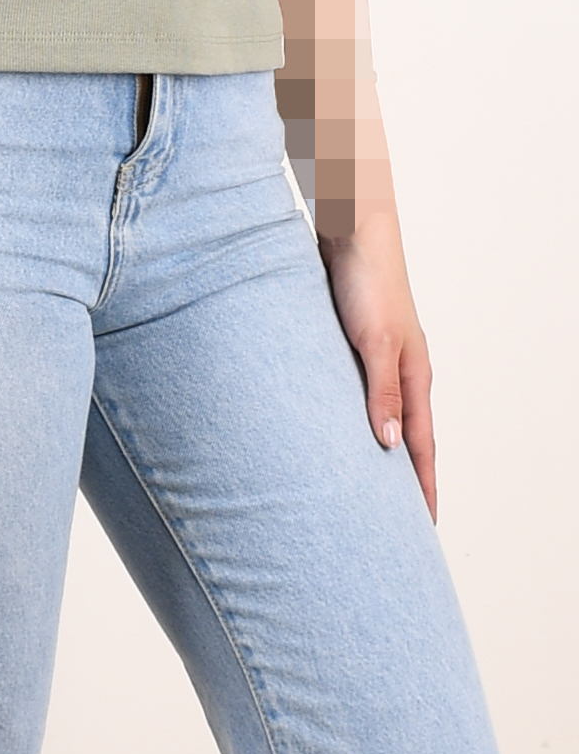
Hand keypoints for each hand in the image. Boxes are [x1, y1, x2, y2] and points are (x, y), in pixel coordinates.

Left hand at [320, 210, 437, 521]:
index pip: (422, 444)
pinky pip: (354, 388)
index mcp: (415, 373)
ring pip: (378, 411)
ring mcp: (375, 352)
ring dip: (374, 445)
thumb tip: (389, 446)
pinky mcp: (348, 336)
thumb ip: (382, 391)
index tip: (424, 528)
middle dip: (402, 477)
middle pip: (404, 433)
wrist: (349, 225)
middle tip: (393, 521)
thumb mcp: (375, 340)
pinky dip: (350, 413)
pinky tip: (330, 424)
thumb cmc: (367, 277)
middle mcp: (399, 367)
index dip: (422, 487)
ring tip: (361, 482)